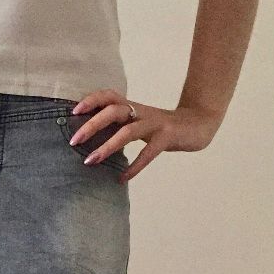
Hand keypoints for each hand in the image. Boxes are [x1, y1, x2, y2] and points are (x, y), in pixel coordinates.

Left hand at [69, 89, 222, 181]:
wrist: (199, 124)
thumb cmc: (163, 126)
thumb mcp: (139, 121)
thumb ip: (120, 125)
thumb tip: (91, 136)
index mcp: (133, 107)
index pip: (109, 95)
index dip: (91, 100)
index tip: (73, 112)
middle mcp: (141, 112)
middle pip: (113, 111)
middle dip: (91, 125)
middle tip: (73, 141)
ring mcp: (155, 124)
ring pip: (127, 132)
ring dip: (107, 147)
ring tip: (90, 162)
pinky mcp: (168, 137)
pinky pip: (148, 153)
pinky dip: (134, 167)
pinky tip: (122, 178)